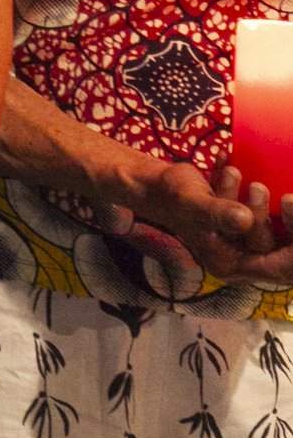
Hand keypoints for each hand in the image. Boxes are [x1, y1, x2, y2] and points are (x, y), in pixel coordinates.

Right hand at [99, 159, 292, 283]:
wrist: (158, 186)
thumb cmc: (171, 196)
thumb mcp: (190, 203)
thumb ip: (216, 213)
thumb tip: (243, 220)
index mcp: (232, 264)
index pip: (283, 268)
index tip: (290, 206)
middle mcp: (245, 259)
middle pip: (287, 251)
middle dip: (285, 221)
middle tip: (265, 190)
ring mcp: (249, 244)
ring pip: (281, 232)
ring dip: (263, 203)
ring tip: (234, 175)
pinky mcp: (251, 227)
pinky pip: (275, 218)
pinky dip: (261, 196)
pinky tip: (231, 169)